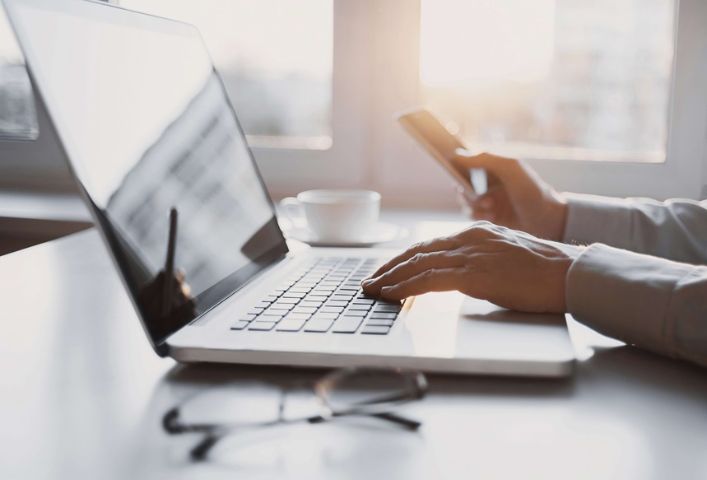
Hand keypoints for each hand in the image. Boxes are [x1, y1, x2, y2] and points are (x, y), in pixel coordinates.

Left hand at [361, 222, 581, 312]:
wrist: (570, 274)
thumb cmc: (544, 271)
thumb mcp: (505, 258)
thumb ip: (480, 261)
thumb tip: (460, 277)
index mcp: (476, 232)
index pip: (429, 245)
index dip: (404, 259)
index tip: (387, 270)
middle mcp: (469, 238)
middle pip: (417, 251)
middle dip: (389, 267)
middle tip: (369, 282)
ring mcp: (471, 254)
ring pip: (417, 264)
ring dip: (390, 279)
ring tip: (371, 291)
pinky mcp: (474, 273)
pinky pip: (429, 279)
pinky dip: (405, 287)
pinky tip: (390, 295)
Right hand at [454, 150, 567, 240]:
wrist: (549, 221)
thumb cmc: (532, 191)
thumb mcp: (510, 169)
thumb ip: (485, 159)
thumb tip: (457, 155)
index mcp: (494, 168)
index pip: (467, 163)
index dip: (456, 164)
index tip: (447, 164)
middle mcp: (489, 183)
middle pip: (462, 185)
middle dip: (466, 192)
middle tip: (477, 195)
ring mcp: (489, 201)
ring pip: (465, 202)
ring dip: (473, 205)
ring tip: (491, 208)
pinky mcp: (490, 218)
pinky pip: (472, 216)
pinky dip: (478, 216)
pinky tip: (493, 217)